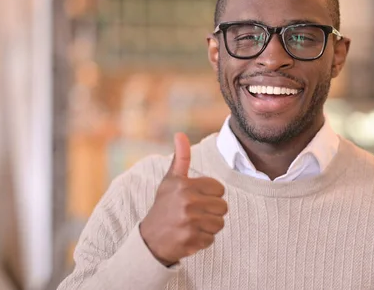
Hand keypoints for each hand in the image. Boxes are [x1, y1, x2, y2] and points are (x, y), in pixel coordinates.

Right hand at [140, 133, 227, 265]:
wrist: (150, 238)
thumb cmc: (164, 205)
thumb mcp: (170, 180)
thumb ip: (181, 158)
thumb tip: (180, 134)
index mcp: (185, 185)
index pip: (220, 189)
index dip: (211, 195)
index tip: (196, 198)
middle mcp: (187, 202)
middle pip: (223, 207)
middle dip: (212, 211)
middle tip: (195, 213)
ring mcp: (189, 222)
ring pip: (219, 223)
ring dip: (209, 226)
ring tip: (192, 224)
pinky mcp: (191, 240)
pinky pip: (212, 239)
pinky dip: (202, 240)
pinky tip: (189, 235)